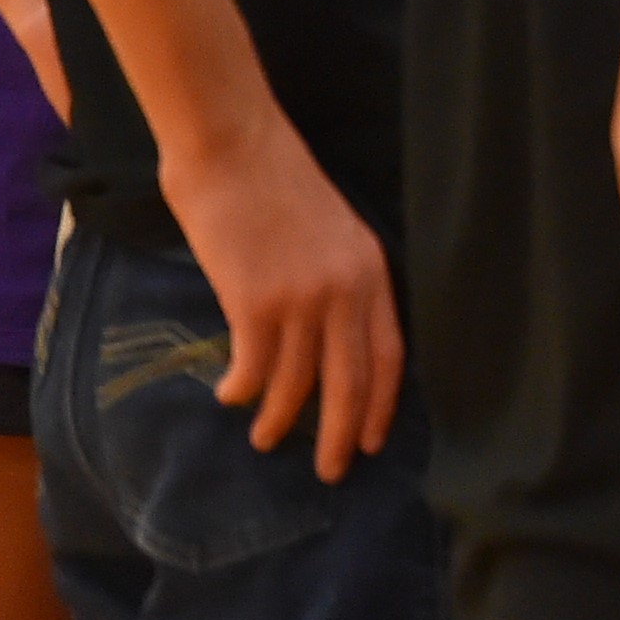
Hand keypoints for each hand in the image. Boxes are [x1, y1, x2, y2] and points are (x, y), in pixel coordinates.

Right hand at [159, 114, 399, 478]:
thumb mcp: (330, 229)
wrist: (236, 146)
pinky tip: (228, 395)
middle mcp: (347, 288)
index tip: (371, 440)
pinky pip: (255, 367)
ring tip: (264, 439)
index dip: (381, 402)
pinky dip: (242, 389)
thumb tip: (326, 333)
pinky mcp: (257, 301)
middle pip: (352, 379)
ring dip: (280, 419)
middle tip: (330, 473)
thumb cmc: (275, 183)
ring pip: (299, 382)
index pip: (390, 352)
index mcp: (371, 269)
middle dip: (340, 432)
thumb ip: (336, 278)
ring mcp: (304, 296)